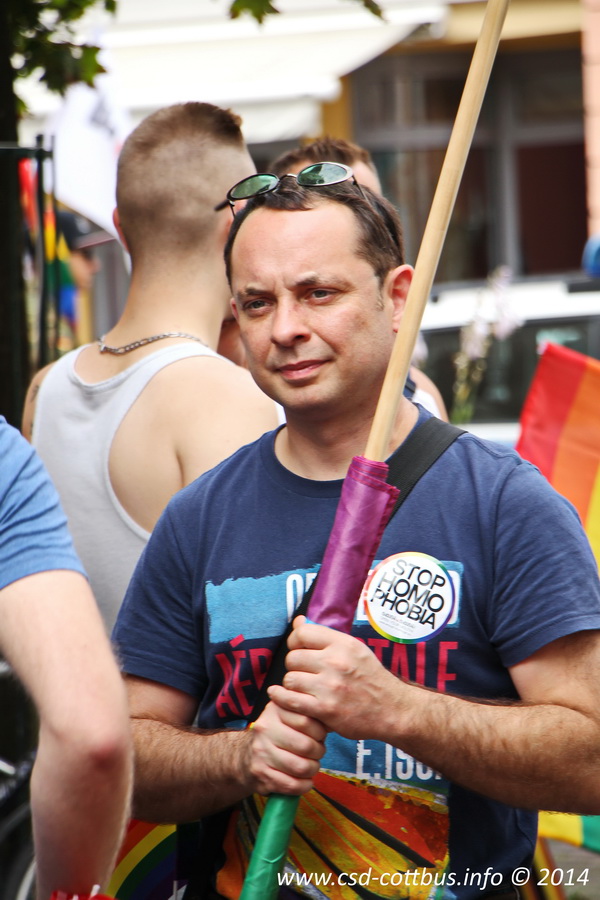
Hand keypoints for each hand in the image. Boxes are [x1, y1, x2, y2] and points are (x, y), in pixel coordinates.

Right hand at [248, 699, 326, 795]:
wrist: (245, 755)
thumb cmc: (278, 734)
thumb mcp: (288, 715)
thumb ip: (308, 714)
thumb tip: (330, 722)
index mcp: (275, 709)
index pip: (307, 720)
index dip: (320, 732)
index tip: (319, 735)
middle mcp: (265, 728)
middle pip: (306, 745)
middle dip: (318, 753)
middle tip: (317, 753)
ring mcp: (261, 751)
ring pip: (300, 767)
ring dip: (312, 770)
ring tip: (311, 766)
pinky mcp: (260, 773)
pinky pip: (291, 784)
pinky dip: (304, 786)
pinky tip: (304, 781)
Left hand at [268, 617, 401, 740]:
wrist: (393, 711)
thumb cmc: (371, 679)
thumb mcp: (355, 650)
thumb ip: (325, 637)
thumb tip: (298, 621)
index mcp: (344, 644)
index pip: (302, 633)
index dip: (294, 642)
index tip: (299, 651)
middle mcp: (336, 662)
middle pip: (292, 657)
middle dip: (294, 666)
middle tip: (304, 674)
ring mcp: (330, 686)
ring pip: (290, 679)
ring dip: (293, 685)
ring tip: (303, 689)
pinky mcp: (325, 710)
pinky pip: (291, 700)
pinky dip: (283, 699)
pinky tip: (284, 697)